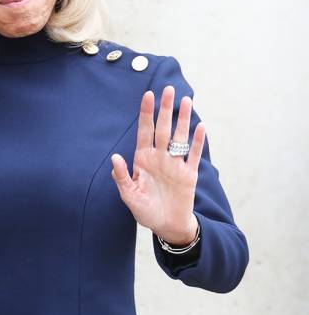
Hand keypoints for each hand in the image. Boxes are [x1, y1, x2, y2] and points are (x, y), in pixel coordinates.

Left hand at [110, 86, 205, 244]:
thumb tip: (114, 158)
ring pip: (179, 136)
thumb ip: (122, 177)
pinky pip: (193, 154)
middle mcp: (159, 157)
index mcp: (143, 159)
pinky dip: (197, 141)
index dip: (146, 113)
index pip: (145, 131)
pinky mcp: (189, 174)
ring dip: (183, 119)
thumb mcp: (129, 195)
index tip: (147, 95)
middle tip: (168, 88)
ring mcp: (175, 164)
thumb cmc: (145, 210)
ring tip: (186, 100)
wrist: (167, 225)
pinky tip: (200, 126)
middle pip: (163, 128)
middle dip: (165, 109)